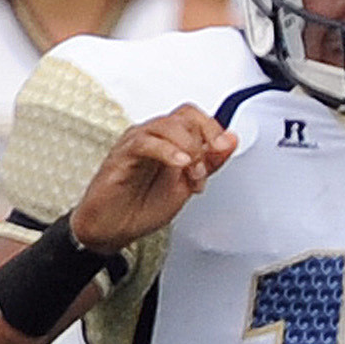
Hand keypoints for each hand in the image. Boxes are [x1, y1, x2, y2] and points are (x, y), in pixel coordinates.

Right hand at [68, 106, 238, 251]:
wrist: (114, 227)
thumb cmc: (144, 206)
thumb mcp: (188, 185)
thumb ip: (209, 162)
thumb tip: (231, 140)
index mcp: (171, 141)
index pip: (194, 117)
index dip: (214, 129)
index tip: (224, 148)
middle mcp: (154, 137)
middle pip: (184, 117)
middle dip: (204, 141)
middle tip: (205, 166)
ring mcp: (137, 143)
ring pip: (167, 125)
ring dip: (189, 148)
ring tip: (192, 172)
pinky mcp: (123, 154)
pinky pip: (145, 142)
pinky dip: (167, 151)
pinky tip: (179, 164)